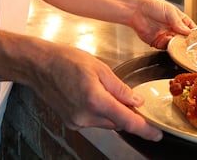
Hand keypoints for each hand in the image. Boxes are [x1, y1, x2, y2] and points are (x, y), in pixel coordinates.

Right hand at [30, 44, 162, 140]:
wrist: (39, 66)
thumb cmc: (65, 61)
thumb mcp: (99, 67)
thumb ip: (120, 88)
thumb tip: (136, 101)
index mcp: (96, 99)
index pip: (127, 120)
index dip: (144, 129)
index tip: (156, 134)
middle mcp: (86, 115)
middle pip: (117, 122)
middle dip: (125, 111)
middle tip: (125, 95)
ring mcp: (77, 121)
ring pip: (106, 122)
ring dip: (110, 111)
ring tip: (99, 88)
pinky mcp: (71, 122)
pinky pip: (93, 121)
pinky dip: (98, 112)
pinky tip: (89, 94)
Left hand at [129, 0, 195, 48]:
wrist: (136, 10)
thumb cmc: (151, 5)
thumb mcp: (169, 11)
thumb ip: (178, 22)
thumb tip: (188, 31)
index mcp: (178, 19)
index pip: (190, 28)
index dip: (194, 33)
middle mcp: (172, 28)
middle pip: (184, 38)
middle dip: (186, 41)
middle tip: (189, 42)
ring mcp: (165, 35)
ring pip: (176, 45)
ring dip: (178, 45)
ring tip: (178, 42)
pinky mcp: (157, 42)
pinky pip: (165, 48)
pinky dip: (168, 48)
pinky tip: (169, 43)